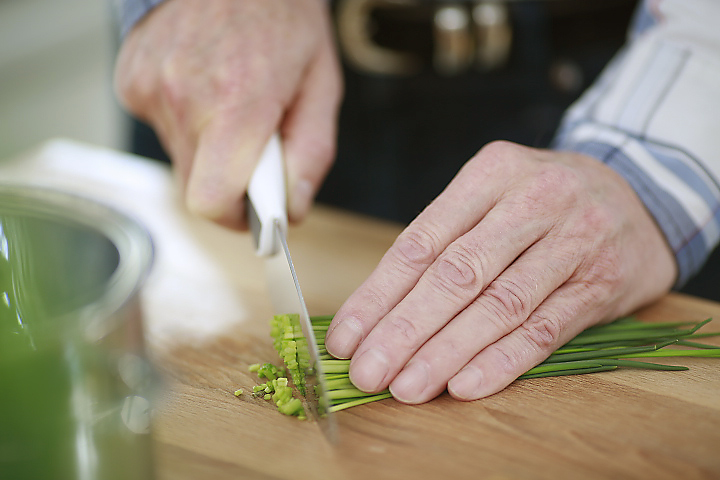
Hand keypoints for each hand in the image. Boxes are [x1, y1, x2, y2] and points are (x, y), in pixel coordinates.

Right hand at [114, 0, 341, 228]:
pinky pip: (162, 128)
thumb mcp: (321, 84)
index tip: (255, 211)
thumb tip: (294, 210)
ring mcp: (150, 87)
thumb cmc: (282, 18)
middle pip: (197, 186)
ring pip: (180, 158)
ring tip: (230, 101)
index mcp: (239, 102)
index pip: (213, 201)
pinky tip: (204, 85)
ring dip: (209, 146)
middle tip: (253, 142)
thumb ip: (311, 153)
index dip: (236, 218)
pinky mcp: (131, 82)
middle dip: (230, 179)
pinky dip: (186, 121)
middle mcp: (185, 97)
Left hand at [325, 141, 676, 403]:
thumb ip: (443, 242)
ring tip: (407, 387)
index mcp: (491, 172)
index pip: (421, 242)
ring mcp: (575, 239)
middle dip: (405, 330)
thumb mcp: (492, 195)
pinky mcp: (604, 282)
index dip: (378, 295)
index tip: (345, 338)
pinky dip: (504, 360)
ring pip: (499, 304)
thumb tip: (377, 312)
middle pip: (457, 274)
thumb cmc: (541, 202)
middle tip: (368, 373)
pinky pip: (547, 327)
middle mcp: (535, 199)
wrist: (636, 194)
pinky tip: (465, 385)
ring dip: (447, 352)